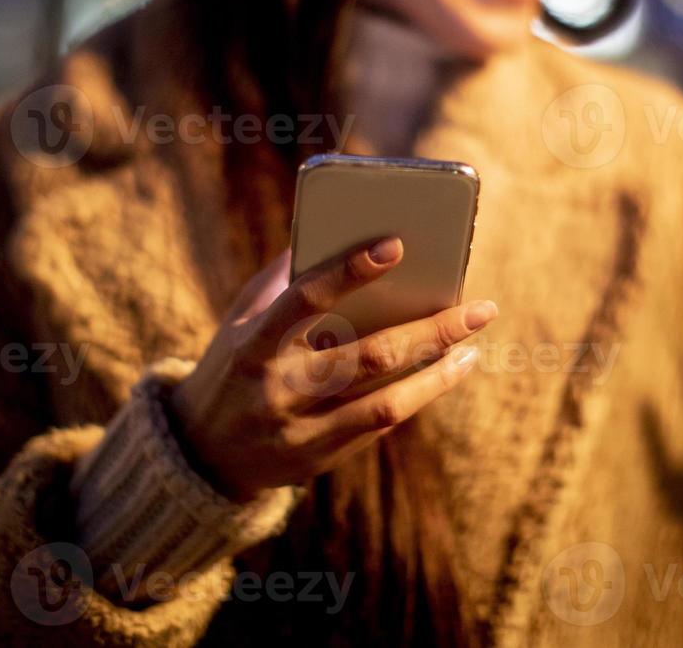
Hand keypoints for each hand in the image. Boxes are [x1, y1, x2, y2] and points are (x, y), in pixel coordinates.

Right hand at [167, 237, 495, 502]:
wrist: (202, 453)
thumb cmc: (235, 365)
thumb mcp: (241, 320)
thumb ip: (283, 279)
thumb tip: (333, 226)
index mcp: (253, 343)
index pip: (304, 299)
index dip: (348, 270)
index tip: (397, 243)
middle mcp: (277, 388)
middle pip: (368, 355)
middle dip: (431, 329)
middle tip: (480, 306)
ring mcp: (300, 428)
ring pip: (386, 400)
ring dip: (438, 369)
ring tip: (473, 342)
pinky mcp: (320, 457)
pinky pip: (381, 423)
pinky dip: (422, 394)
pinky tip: (451, 367)